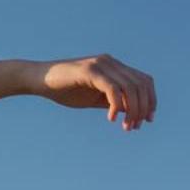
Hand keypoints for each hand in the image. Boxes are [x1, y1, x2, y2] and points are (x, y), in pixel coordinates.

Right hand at [27, 54, 156, 130]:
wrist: (38, 79)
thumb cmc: (64, 89)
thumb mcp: (93, 98)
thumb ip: (113, 102)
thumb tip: (133, 112)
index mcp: (114, 66)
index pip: (144, 80)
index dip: (151, 100)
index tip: (147, 119)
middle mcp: (110, 62)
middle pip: (141, 84)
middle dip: (143, 108)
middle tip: (134, 127)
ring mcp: (100, 64)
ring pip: (130, 87)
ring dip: (132, 110)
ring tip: (125, 126)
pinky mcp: (89, 71)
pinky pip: (112, 89)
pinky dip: (116, 105)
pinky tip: (110, 118)